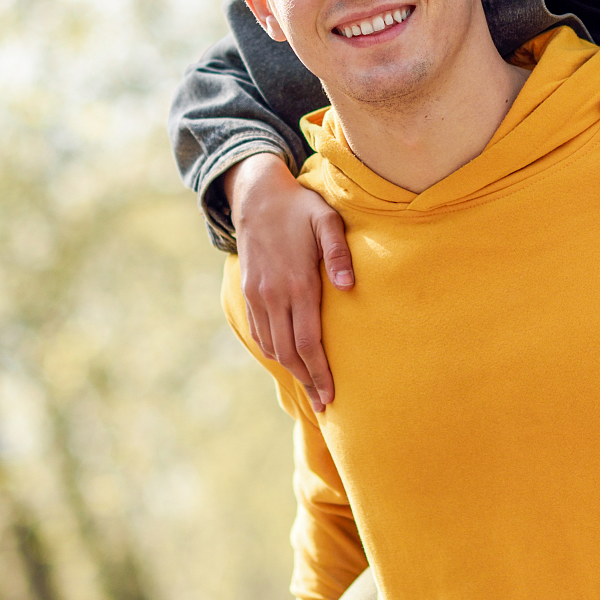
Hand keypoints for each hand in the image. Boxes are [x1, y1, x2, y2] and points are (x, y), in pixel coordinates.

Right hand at [225, 153, 348, 410]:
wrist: (257, 195)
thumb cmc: (300, 207)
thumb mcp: (327, 220)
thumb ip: (338, 252)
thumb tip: (349, 286)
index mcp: (297, 284)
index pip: (309, 342)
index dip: (320, 372)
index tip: (331, 395)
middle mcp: (274, 295)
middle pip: (290, 352)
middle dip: (307, 381)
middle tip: (323, 404)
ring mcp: (258, 295)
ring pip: (273, 346)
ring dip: (290, 369)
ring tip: (309, 386)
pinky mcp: (249, 292)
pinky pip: (259, 331)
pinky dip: (273, 350)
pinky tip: (287, 359)